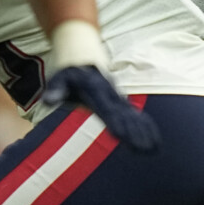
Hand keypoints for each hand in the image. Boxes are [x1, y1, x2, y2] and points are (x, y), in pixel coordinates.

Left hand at [42, 64, 159, 153]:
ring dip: (144, 133)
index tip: (120, 135)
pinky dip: (147, 128)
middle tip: (143, 150)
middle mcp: (110, 95)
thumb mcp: (59, 77)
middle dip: (133, 133)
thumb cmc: (69, 71)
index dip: (113, 122)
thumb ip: (56, 89)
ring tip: (154, 150)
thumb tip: (47, 101)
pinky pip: (136, 117)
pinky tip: (155, 143)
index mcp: (96, 90)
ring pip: (133, 117)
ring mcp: (117, 99)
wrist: (83, 54)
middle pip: (124, 116)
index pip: (106, 109)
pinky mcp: (120, 104)